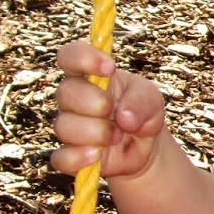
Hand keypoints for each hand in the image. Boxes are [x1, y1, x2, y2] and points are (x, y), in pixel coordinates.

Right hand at [50, 39, 166, 179]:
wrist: (145, 147)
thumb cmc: (142, 112)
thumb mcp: (152, 100)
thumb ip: (141, 100)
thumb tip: (123, 116)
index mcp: (89, 76)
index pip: (70, 56)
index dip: (83, 58)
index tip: (109, 68)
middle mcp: (73, 99)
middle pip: (65, 92)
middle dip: (95, 102)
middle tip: (114, 110)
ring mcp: (69, 127)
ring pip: (63, 126)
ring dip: (96, 132)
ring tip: (116, 137)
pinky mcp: (68, 155)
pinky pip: (61, 158)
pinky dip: (79, 158)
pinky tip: (97, 156)